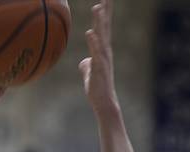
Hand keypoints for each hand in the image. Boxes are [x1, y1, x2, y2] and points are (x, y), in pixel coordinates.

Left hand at [78, 0, 118, 116]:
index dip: (104, 13)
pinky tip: (90, 33)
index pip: (104, 28)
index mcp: (103, 51)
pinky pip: (97, 54)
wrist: (104, 104)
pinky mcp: (100, 69)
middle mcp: (106, 52)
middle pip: (106, 27)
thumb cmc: (97, 89)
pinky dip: (94, 43)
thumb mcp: (90, 74)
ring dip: (100, 22)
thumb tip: (84, 61)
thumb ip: (87, 65)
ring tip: (98, 7)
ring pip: (102, 37)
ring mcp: (104, 60)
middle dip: (106, 11)